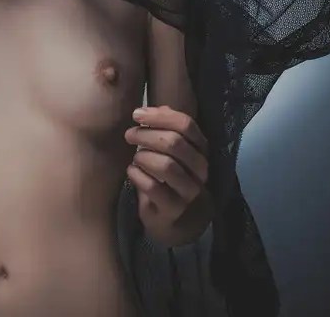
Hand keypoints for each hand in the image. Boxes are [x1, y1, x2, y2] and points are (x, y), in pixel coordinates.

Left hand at [124, 104, 209, 236]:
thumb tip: (148, 110)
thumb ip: (163, 128)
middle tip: (129, 135)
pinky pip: (153, 187)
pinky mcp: (174, 209)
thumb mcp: (169, 150)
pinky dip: (137, 175)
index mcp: (200, 150)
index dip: (159, 116)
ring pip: (166, 165)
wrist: (172, 219)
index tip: (137, 115)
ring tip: (135, 157)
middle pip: (174, 143)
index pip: (186, 124)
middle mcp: (200, 170)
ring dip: (143, 156)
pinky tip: (132, 172)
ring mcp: (189, 192)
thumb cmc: (167, 176)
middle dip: (146, 135)